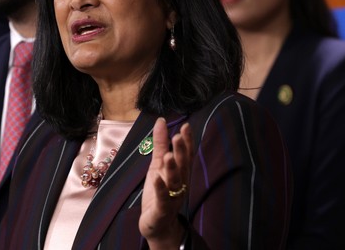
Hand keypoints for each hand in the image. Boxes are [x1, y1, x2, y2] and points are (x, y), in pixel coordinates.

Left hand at [139, 118, 192, 248]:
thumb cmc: (159, 192)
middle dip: (181, 152)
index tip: (186, 126)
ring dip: (172, 169)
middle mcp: (180, 183)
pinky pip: (162, 198)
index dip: (187, 141)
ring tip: (168, 156)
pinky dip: (160, 188)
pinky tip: (157, 178)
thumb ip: (160, 144)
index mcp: (180, 172)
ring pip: (175, 182)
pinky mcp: (162, 209)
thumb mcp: (157, 165)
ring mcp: (172, 197)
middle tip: (178, 137)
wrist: (157, 224)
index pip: (186, 154)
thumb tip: (161, 121)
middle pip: (182, 166)